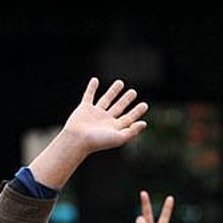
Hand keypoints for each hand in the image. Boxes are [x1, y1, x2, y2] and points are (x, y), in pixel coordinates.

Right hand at [28, 78, 148, 189]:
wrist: (77, 140)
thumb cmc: (98, 141)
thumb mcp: (119, 137)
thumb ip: (132, 131)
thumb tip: (144, 124)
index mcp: (114, 128)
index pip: (128, 118)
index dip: (137, 112)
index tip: (145, 105)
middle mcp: (105, 120)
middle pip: (118, 108)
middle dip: (126, 100)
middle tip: (133, 92)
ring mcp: (95, 113)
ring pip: (106, 100)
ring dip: (113, 91)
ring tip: (120, 82)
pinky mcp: (84, 108)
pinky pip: (88, 96)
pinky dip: (91, 88)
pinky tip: (95, 80)